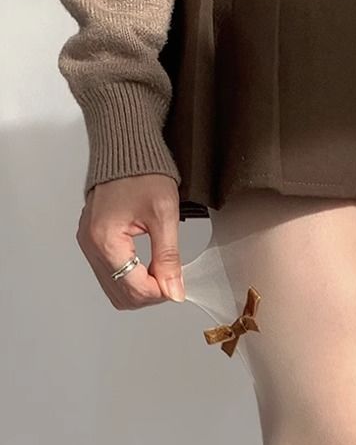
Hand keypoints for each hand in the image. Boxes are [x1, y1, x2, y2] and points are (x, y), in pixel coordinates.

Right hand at [75, 173, 184, 308]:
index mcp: (105, 239)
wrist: (126, 149)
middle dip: (150, 294)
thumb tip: (174, 291)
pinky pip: (110, 274)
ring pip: (114, 289)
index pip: (133, 288)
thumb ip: (169, 258)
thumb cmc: (143, 173)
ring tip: (162, 271)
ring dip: (141, 289)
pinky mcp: (92, 241)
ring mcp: (88, 244)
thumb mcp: (164, 217)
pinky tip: (148, 266)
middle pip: (121, 295)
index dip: (160, 292)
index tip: (177, 284)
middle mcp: (90, 244)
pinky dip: (131, 278)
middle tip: (171, 279)